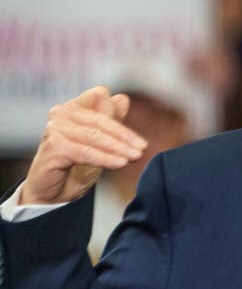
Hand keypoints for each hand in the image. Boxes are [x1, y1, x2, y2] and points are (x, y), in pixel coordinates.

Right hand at [20, 86, 148, 204]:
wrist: (53, 191)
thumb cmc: (75, 164)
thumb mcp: (98, 141)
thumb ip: (109, 119)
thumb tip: (122, 99)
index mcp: (73, 107)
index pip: (101, 98)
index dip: (119, 114)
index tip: (136, 135)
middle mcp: (61, 113)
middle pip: (101, 119)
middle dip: (124, 136)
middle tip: (142, 148)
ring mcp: (55, 128)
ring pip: (95, 136)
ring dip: (118, 147)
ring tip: (135, 156)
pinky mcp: (54, 146)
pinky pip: (86, 152)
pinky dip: (105, 158)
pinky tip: (120, 163)